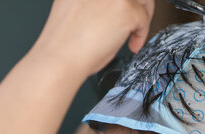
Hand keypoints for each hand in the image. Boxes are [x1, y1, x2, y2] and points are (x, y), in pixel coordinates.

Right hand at [34, 0, 154, 75]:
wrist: (60, 57)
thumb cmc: (64, 41)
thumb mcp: (78, 8)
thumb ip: (97, 3)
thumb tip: (113, 9)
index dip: (121, 2)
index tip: (120, 11)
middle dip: (137, 4)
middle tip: (136, 22)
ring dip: (144, 15)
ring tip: (136, 32)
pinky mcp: (126, 10)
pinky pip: (143, 19)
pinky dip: (141, 34)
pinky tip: (132, 45)